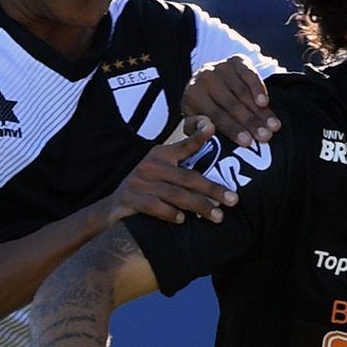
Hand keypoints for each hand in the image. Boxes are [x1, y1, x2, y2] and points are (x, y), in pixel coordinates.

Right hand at [104, 117, 234, 225]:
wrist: (112, 209)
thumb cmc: (145, 190)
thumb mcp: (163, 174)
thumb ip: (185, 170)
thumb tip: (218, 180)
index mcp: (161, 155)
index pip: (185, 145)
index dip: (198, 136)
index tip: (211, 126)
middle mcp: (151, 164)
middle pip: (189, 177)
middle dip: (214, 189)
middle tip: (234, 199)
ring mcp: (139, 181)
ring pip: (176, 194)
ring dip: (199, 206)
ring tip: (217, 216)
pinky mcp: (129, 198)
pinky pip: (154, 205)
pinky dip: (169, 213)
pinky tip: (182, 220)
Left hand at [183, 55, 280, 146]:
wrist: (210, 85)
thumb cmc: (204, 112)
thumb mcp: (195, 123)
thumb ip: (196, 130)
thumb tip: (207, 128)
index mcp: (192, 96)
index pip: (215, 115)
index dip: (232, 129)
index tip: (247, 143)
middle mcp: (204, 78)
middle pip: (231, 104)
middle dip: (250, 122)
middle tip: (265, 137)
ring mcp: (220, 68)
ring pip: (243, 92)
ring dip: (260, 111)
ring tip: (273, 126)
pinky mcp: (236, 61)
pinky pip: (249, 75)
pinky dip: (258, 88)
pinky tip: (265, 103)